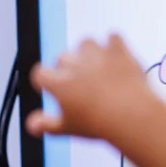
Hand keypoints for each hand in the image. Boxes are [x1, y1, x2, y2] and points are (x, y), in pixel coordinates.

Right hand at [26, 35, 157, 142]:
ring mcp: (97, 55)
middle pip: (62, 57)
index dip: (45, 80)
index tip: (50, 86)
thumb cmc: (101, 122)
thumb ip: (47, 125)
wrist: (132, 115)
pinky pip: (113, 37)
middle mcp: (75, 64)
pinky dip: (113, 43)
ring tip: (94, 65)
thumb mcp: (68, 128)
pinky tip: (114, 52)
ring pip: (85, 43)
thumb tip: (33, 125)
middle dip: (67, 67)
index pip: (40, 73)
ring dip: (87, 52)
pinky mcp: (119, 51)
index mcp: (59, 82)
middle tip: (77, 82)